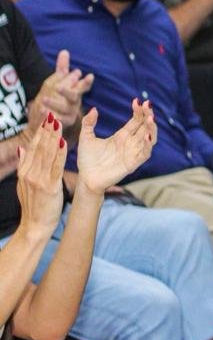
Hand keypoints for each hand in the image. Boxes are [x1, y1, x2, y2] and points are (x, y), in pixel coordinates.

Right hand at [15, 113, 67, 236]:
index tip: (45, 118)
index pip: (33, 147)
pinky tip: (64, 143)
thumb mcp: (24, 184)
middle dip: (45, 130)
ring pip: (47, 154)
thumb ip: (24, 166)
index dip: (39, 132)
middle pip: (39, 147)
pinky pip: (56, 167)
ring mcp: (38, 179)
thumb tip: (22, 149)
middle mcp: (29, 173)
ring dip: (53, 137)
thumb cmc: (33, 205)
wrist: (34, 225)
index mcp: (25, 171)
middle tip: (51, 113)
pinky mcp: (49, 186)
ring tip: (57, 122)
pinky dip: (59, 154)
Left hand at [28, 50, 92, 131]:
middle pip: (74, 96)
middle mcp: (74, 102)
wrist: (48, 122)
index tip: (89, 76)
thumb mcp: (57, 83)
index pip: (82, 86)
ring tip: (43, 100)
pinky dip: (52, 118)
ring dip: (54, 104)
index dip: (86, 82)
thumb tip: (65, 51)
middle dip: (67, 91)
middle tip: (57, 87)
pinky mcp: (63, 124)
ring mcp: (69, 114)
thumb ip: (62, 69)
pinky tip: (44, 113)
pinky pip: (58, 121)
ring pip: (64, 109)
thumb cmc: (56, 100)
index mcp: (74, 91)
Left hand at [75, 102, 155, 194]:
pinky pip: (145, 153)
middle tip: (148, 105)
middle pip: (145, 127)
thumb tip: (94, 109)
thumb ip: (88, 123)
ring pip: (150, 138)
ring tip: (150, 119)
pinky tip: (147, 136)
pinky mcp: (133, 163)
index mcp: (122, 135)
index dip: (139, 111)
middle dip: (149, 115)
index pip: (136, 120)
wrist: (86, 178)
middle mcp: (130, 143)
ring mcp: (133, 152)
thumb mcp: (86, 138)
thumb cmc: (87, 160)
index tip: (137, 101)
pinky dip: (148, 145)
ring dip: (152, 129)